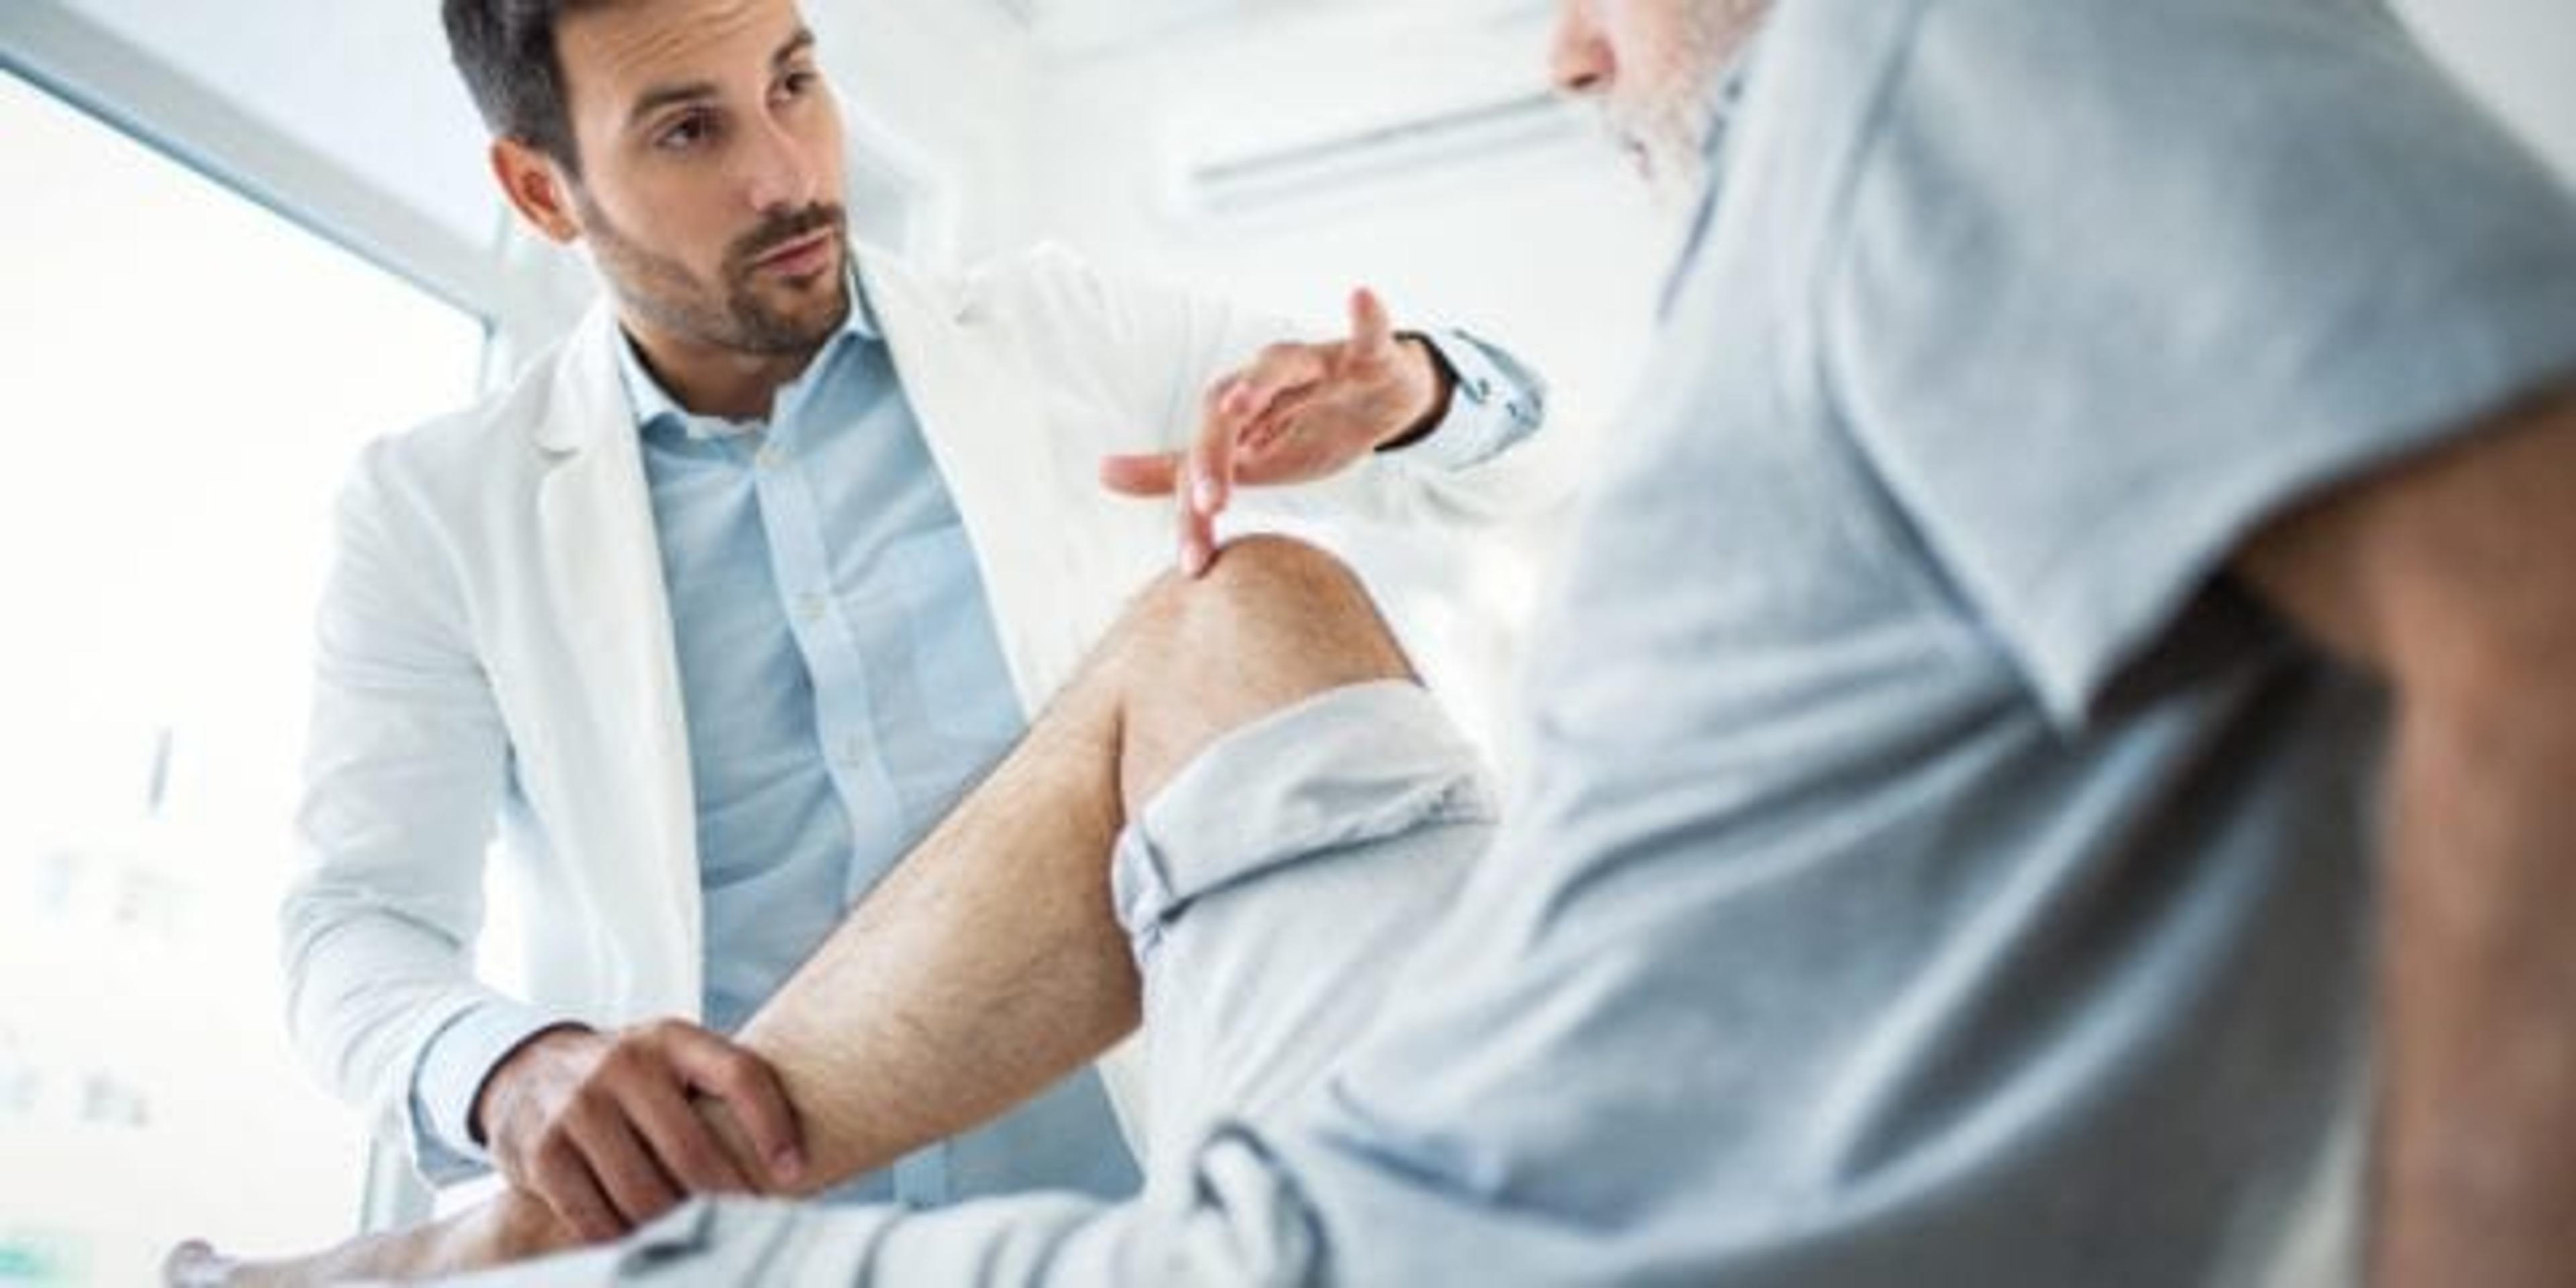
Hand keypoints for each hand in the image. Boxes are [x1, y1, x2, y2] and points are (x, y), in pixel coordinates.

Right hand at [472, 1021, 802, 1240]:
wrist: (528, 1069)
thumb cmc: (628, 1076)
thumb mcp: (671, 1059)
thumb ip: (719, 1090)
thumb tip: (791, 1158)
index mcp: (671, 1038)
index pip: (740, 1075)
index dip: (774, 1126)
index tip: (794, 1172)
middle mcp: (624, 1065)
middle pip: (693, 1150)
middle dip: (728, 1197)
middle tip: (749, 1223)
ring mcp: (579, 1107)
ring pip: (645, 1193)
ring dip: (676, 1225)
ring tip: (701, 1237)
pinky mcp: (542, 1151)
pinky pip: (595, 1214)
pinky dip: (624, 1237)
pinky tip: (643, 1241)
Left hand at [1099, 287, 1449, 575]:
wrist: (1382, 402)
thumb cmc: (1307, 428)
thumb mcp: (1247, 462)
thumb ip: (1179, 469)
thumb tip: (1102, 473)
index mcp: (1238, 410)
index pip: (1202, 460)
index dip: (1192, 512)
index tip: (1193, 566)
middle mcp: (1266, 381)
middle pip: (1227, 410)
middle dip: (1214, 456)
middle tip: (1209, 503)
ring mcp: (1315, 365)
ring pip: (1277, 364)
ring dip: (1256, 382)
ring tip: (1236, 405)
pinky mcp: (1366, 356)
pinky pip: (1366, 335)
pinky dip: (1365, 318)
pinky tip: (1359, 297)